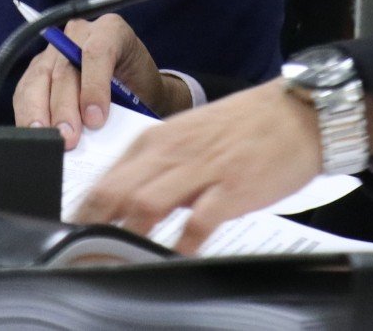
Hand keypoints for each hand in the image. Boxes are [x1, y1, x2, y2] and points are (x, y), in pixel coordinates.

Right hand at [11, 14, 191, 148]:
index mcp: (112, 31)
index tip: (95, 119)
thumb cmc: (139, 88)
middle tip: (68, 138)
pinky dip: (27, 113)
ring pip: (39, 79)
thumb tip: (99, 132)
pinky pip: (25, 89)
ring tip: (44, 139)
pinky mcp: (38, 68)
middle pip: (65, 69)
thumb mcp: (142, 92)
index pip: (97, 52)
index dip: (94, 87)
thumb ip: (124, 106)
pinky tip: (33, 133)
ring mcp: (54, 50)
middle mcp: (79, 34)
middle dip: (64, 108)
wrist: (133, 84)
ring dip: (39, 113)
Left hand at [75, 79, 335, 253]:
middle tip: (83, 253)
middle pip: (117, 191)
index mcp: (158, 139)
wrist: (297, 113)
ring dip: (127, 235)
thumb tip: (132, 202)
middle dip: (94, 225)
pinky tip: (173, 258)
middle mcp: (172, 151)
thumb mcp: (189, 137)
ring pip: (146, 204)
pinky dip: (181, 244)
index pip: (107, 177)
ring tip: (117, 260)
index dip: (86, 208)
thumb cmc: (244, 127)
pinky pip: (197, 222)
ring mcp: (201, 169)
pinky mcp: (231, 188)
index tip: (74, 232)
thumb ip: (159, 166)